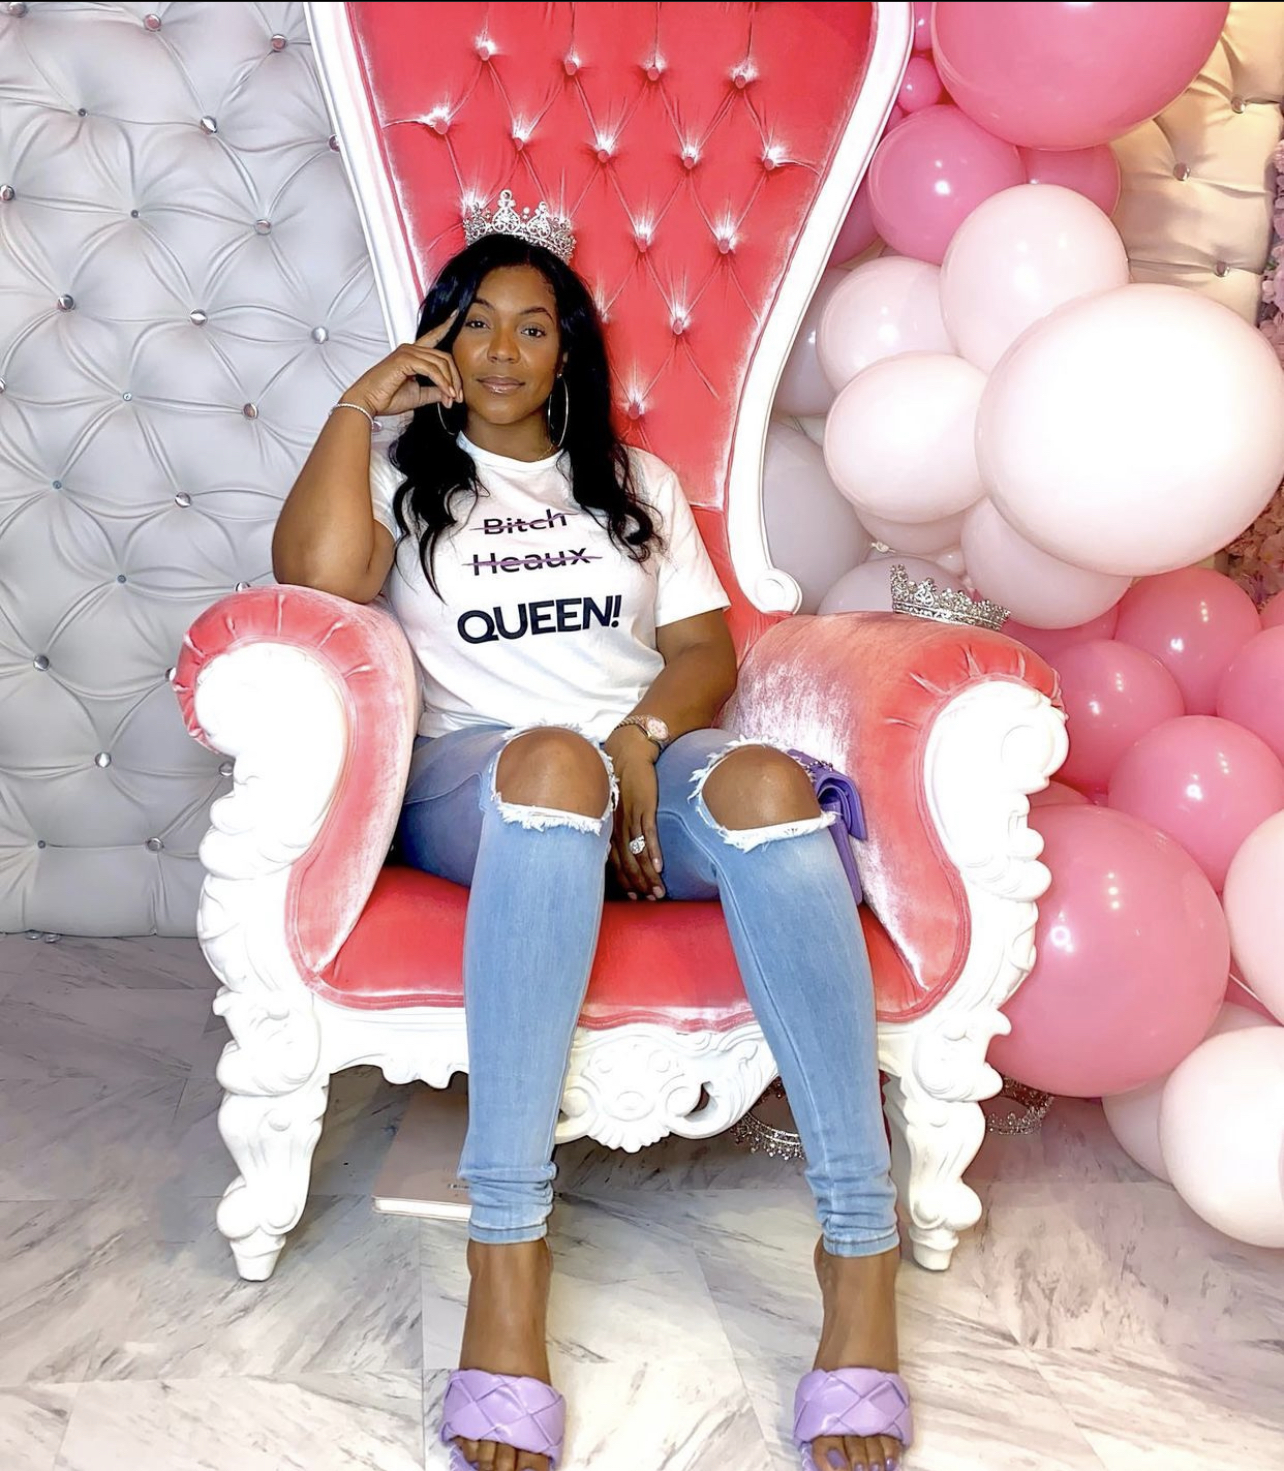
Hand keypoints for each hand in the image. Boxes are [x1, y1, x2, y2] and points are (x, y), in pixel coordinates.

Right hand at [341, 312, 462, 417]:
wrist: (369, 402)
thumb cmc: (387, 398)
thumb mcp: (419, 394)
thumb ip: (434, 390)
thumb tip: (450, 392)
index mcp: (412, 354)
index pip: (433, 337)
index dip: (445, 326)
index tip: (456, 316)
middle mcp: (410, 349)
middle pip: (444, 357)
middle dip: (455, 378)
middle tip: (457, 397)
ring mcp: (407, 352)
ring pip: (441, 363)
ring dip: (450, 383)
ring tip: (451, 399)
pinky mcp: (405, 359)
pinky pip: (432, 369)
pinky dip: (442, 383)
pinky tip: (446, 393)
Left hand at [606, 730, 664, 900]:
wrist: (628, 753)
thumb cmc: (620, 779)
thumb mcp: (613, 806)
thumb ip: (616, 826)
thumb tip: (622, 845)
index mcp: (609, 829)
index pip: (616, 863)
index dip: (626, 881)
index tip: (636, 897)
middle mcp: (617, 827)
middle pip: (627, 863)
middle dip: (639, 884)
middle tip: (651, 900)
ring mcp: (630, 817)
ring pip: (638, 853)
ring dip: (648, 875)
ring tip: (659, 891)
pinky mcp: (644, 806)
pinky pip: (648, 833)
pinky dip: (653, 851)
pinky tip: (660, 866)